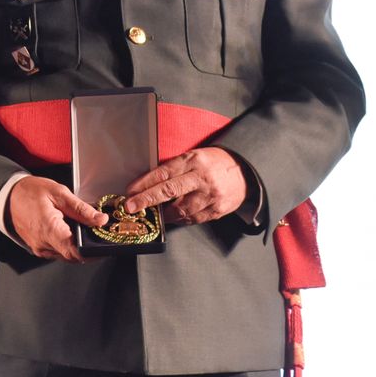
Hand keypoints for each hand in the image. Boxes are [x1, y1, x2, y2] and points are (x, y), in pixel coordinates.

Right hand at [6, 175, 107, 262]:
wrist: (8, 197)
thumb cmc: (31, 192)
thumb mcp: (59, 193)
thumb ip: (81, 209)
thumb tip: (100, 220)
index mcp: (49, 230)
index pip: (74, 252)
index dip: (91, 252)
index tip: (102, 244)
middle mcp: (43, 244)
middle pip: (73, 256)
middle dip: (87, 247)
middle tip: (96, 233)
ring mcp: (40, 249)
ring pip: (66, 255)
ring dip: (77, 246)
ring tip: (81, 229)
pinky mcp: (39, 249)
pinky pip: (58, 252)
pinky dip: (67, 245)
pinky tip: (69, 231)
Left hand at [123, 148, 246, 224]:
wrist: (245, 172)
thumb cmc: (214, 163)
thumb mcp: (195, 156)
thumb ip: (175, 167)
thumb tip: (148, 182)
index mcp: (194, 160)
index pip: (164, 172)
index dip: (145, 182)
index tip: (130, 191)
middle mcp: (202, 178)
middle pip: (169, 190)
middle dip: (147, 200)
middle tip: (131, 206)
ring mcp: (210, 196)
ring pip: (180, 210)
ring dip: (163, 214)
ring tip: (153, 213)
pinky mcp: (217, 210)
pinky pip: (192, 219)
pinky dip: (179, 220)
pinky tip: (172, 217)